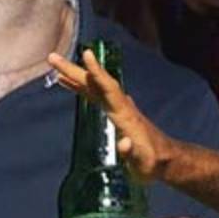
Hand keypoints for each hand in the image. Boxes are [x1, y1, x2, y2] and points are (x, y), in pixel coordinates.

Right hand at [49, 50, 176, 179]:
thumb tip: (123, 144)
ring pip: (94, 87)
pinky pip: (94, 95)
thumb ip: (132, 154)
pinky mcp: (115, 113)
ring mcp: (118, 108)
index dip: (97, 72)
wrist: (166, 159)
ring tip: (55, 65)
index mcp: (126, 115)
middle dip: (75, 70)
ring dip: (75, 75)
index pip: (109, 89)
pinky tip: (67, 83)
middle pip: (96, 84)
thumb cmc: (153, 163)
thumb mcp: (142, 163)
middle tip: (52, 57)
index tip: (87, 54)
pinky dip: (80, 87)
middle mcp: (121, 106)